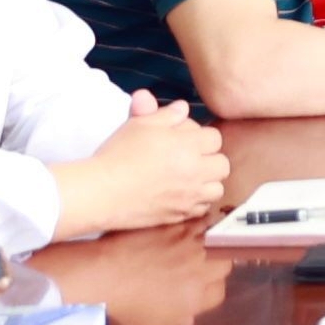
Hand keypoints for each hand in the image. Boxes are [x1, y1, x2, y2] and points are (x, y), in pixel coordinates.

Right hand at [56, 101, 228, 237]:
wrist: (102, 191)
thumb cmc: (118, 154)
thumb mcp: (139, 124)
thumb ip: (166, 114)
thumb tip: (182, 108)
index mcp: (188, 146)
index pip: (214, 138)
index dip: (199, 136)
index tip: (183, 139)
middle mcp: (195, 172)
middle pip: (222, 164)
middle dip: (209, 159)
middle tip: (188, 158)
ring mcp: (189, 196)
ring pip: (217, 188)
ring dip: (207, 182)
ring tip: (187, 177)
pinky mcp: (180, 215)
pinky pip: (202, 209)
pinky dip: (196, 201)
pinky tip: (179, 194)